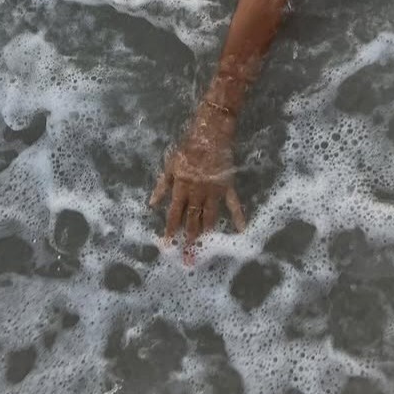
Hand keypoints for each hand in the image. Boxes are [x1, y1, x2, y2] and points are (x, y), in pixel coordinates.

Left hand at [149, 101, 246, 259]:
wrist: (210, 133)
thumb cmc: (187, 148)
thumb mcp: (169, 165)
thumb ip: (162, 185)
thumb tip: (152, 204)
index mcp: (181, 188)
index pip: (174, 215)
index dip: (170, 230)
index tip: (167, 246)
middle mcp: (197, 194)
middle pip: (192, 221)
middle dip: (189, 241)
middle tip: (188, 260)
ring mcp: (213, 192)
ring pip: (209, 217)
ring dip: (206, 234)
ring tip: (205, 250)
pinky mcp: (227, 186)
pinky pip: (233, 203)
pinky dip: (238, 216)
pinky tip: (241, 229)